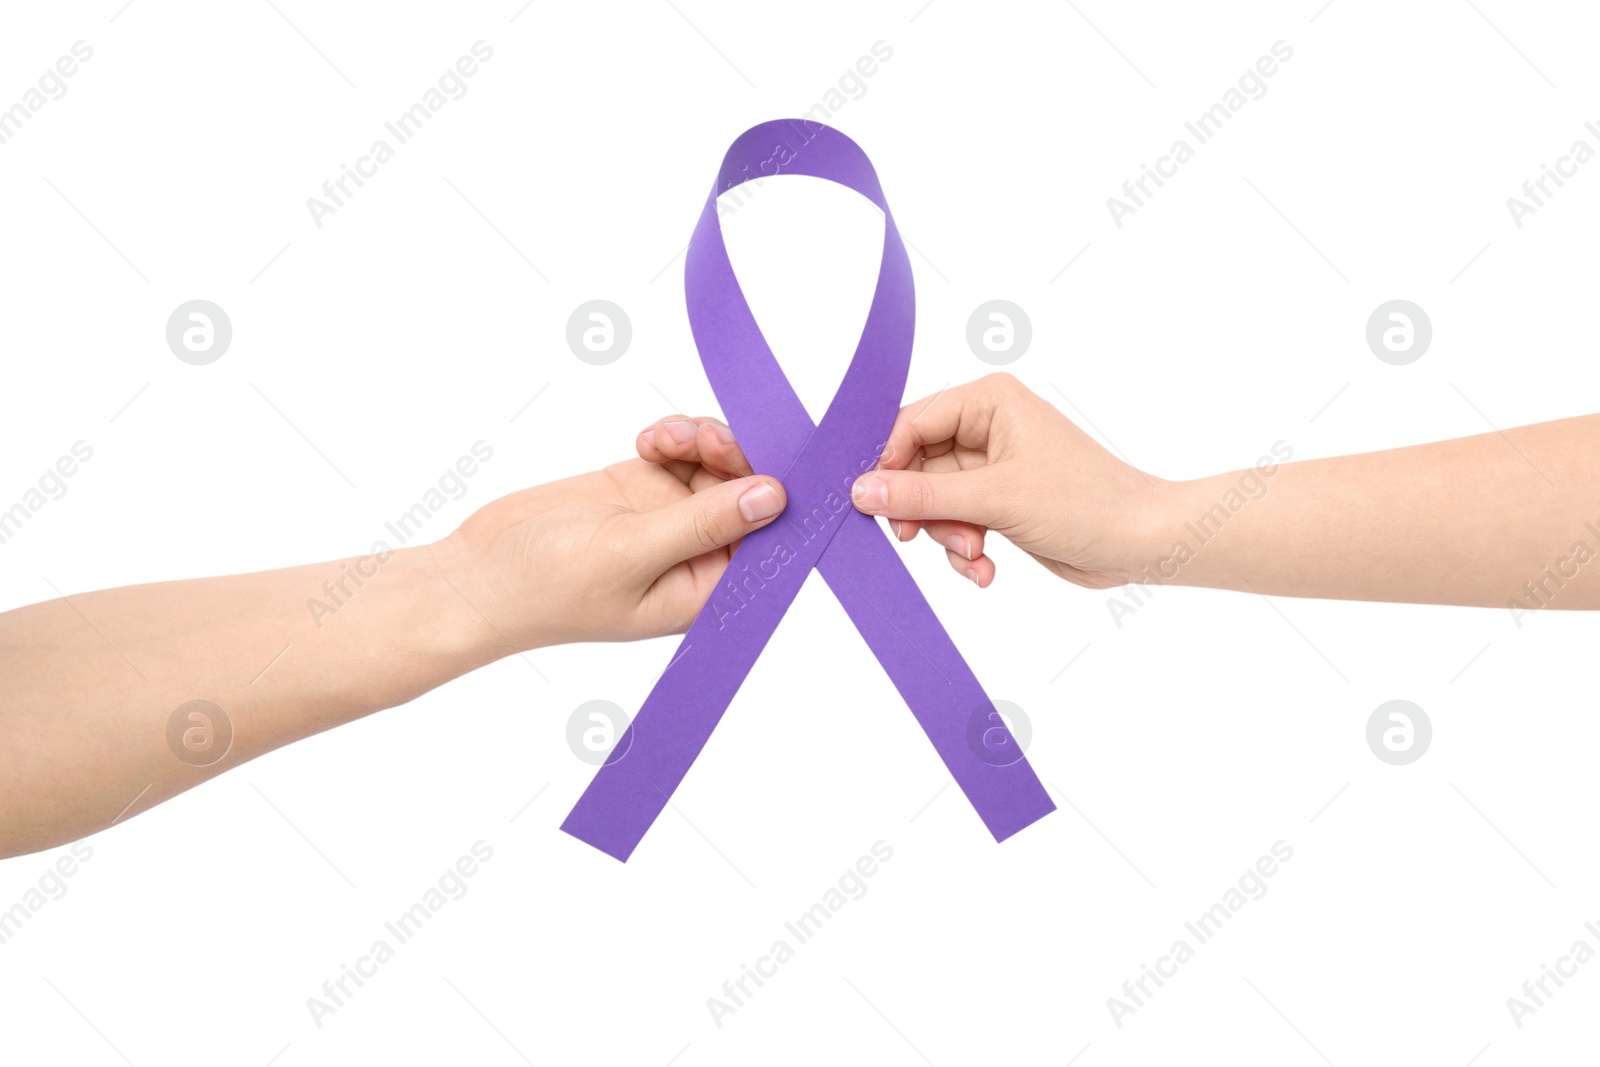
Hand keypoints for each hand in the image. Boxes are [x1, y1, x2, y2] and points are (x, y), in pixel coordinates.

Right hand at [442, 427, 784, 648]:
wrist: (480, 573)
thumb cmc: (546, 587)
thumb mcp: (629, 554)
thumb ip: (701, 523)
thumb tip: (772, 497)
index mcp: (707, 590)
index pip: (769, 542)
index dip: (781, 497)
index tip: (787, 456)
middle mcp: (698, 555)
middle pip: (749, 493)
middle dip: (736, 457)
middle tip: (704, 438)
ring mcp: (672, 518)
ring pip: (719, 464)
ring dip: (702, 440)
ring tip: (662, 439)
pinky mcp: (644, 488)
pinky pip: (685, 451)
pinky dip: (675, 437)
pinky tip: (647, 440)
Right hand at [847, 373, 1165, 588]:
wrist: (1141, 543)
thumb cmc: (1087, 503)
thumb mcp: (995, 499)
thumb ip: (923, 496)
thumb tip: (862, 490)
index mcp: (989, 401)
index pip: (911, 423)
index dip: (888, 465)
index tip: (874, 504)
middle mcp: (988, 427)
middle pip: (917, 467)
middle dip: (925, 511)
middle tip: (921, 538)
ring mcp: (994, 467)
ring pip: (935, 502)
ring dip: (948, 536)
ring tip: (976, 554)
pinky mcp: (1001, 502)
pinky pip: (958, 523)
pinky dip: (965, 549)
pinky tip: (986, 569)